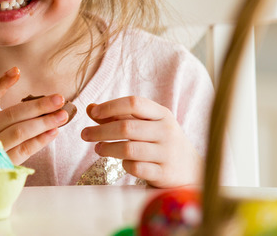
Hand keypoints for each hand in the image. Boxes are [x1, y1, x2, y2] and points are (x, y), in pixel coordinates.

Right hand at [0, 67, 70, 164]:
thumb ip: (11, 114)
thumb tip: (44, 101)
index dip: (2, 82)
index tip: (17, 70)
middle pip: (11, 114)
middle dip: (38, 106)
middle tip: (59, 99)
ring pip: (19, 131)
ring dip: (44, 122)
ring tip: (62, 115)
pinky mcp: (3, 163)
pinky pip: (25, 149)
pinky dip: (40, 140)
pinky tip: (54, 132)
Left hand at [81, 96, 201, 187]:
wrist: (191, 171)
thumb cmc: (161, 143)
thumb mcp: (146, 125)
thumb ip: (119, 116)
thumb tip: (90, 108)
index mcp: (162, 114)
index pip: (134, 103)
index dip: (110, 106)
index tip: (93, 112)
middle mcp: (167, 131)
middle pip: (126, 127)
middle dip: (100, 130)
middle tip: (85, 134)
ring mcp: (167, 153)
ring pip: (128, 149)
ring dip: (107, 148)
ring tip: (98, 148)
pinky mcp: (164, 173)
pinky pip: (136, 168)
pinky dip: (124, 165)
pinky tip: (122, 163)